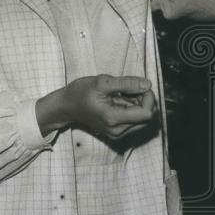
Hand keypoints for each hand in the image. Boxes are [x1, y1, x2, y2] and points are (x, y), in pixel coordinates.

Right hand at [35, 74, 156, 140]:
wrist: (66, 107)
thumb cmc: (81, 92)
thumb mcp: (102, 82)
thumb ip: (127, 84)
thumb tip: (148, 85)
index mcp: (113, 119)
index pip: (146, 113)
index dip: (149, 98)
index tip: (140, 85)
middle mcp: (118, 130)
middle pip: (147, 117)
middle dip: (145, 100)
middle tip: (131, 88)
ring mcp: (118, 133)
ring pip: (142, 119)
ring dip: (139, 103)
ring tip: (123, 93)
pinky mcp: (118, 131)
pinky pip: (135, 120)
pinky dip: (133, 108)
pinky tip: (122, 100)